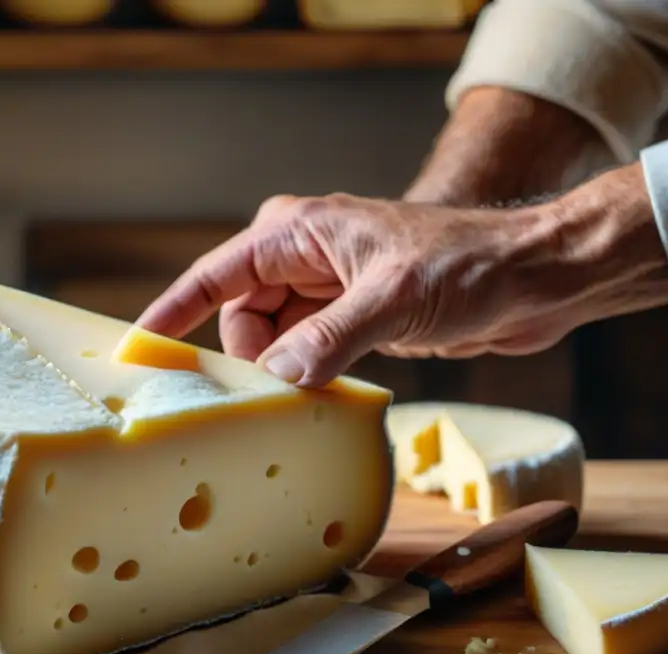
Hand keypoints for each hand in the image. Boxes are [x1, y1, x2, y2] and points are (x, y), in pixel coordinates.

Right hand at [135, 164, 667, 388]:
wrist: (532, 277)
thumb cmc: (469, 264)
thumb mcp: (393, 300)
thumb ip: (329, 338)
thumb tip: (275, 380)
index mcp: (297, 231)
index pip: (214, 276)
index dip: (171, 313)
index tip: (135, 350)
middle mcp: (301, 258)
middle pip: (238, 319)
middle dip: (242, 362)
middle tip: (253, 407)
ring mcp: (324, 291)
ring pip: (270, 344)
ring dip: (279, 376)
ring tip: (298, 404)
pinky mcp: (347, 320)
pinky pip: (302, 355)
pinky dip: (304, 379)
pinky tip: (319, 400)